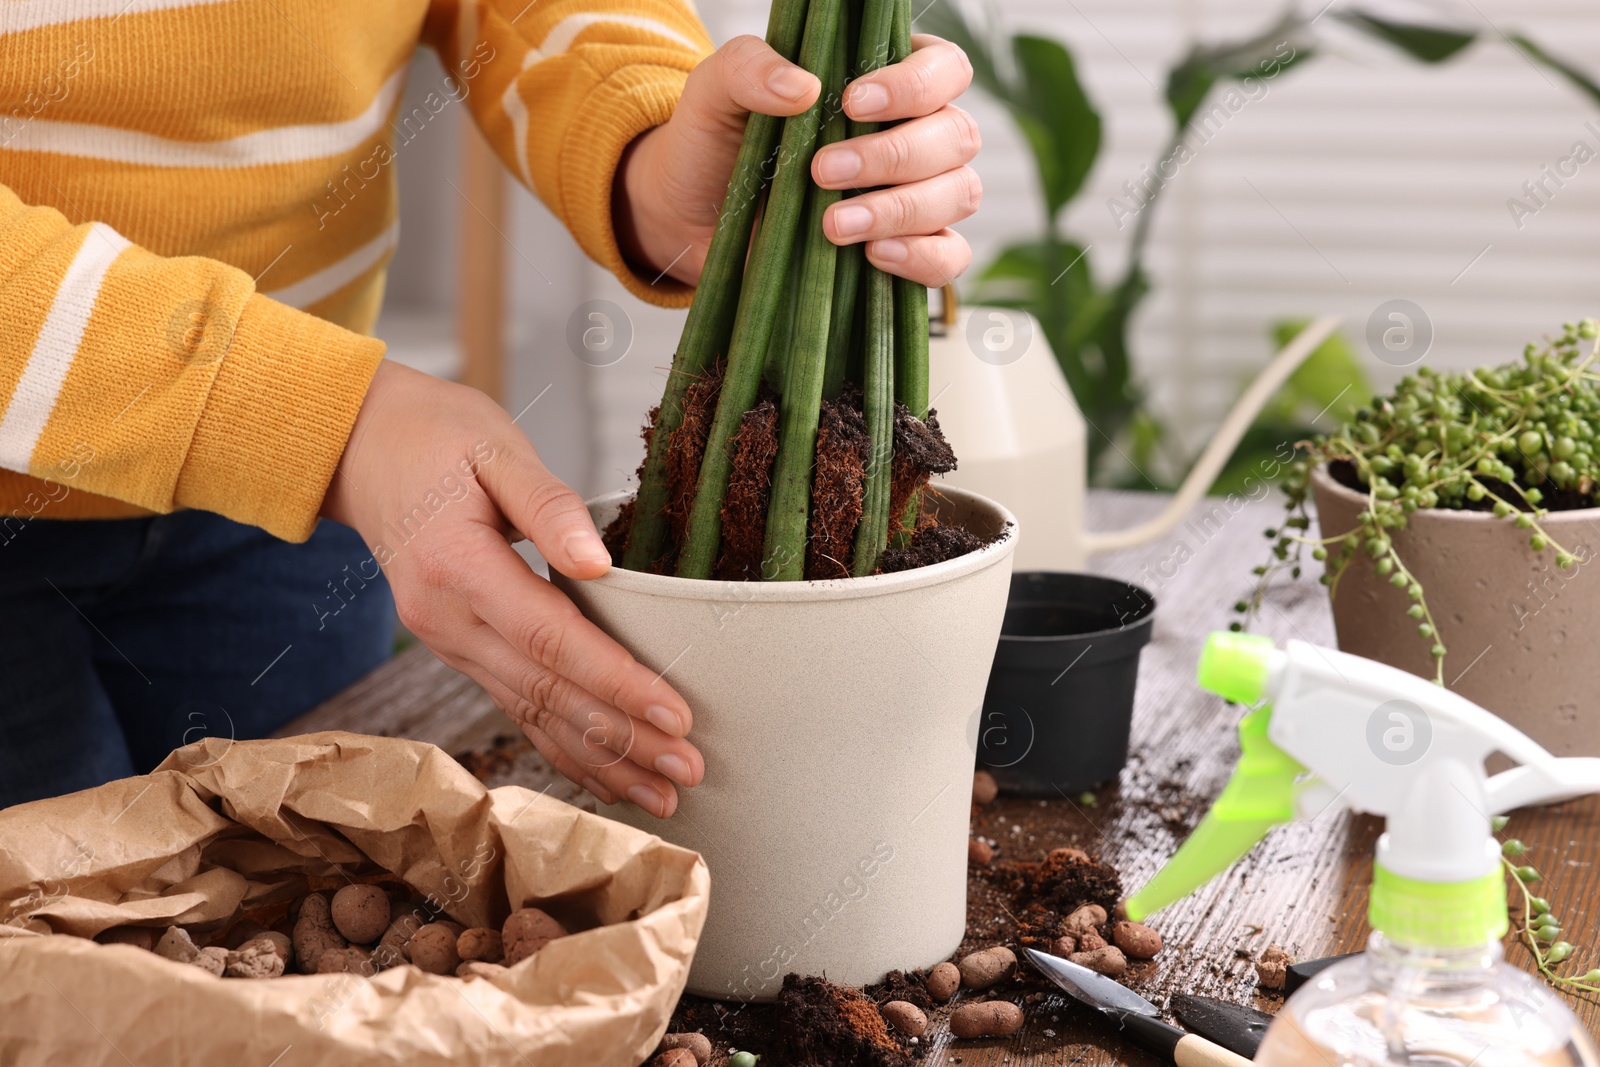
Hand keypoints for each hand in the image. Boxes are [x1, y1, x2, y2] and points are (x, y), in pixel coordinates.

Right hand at [321, 361, 702, 816]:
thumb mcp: (494, 445)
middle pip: (546, 693)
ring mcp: (448, 642)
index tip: (674, 714)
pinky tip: (609, 778)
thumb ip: (547, 505)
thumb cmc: (433, 436)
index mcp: (456, 566)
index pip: (550, 639)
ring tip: (665, 795)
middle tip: (689, 772)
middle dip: (622, 739)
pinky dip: (564, 748)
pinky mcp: (459, 649)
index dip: (615, 681)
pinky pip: (516, 709)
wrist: (356, 447)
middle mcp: (447, 620)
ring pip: (532, 715)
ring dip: (601, 759)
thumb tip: (599, 562)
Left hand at [616, 32, 979, 288]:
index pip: (943, 68)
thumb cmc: (715, 144)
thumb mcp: (715, 91)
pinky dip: (921, 258)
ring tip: (833, 224)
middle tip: (823, 171)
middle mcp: (915, 136)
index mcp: (886, 82)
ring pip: (959, 194)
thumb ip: (749, 67)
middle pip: (957, 135)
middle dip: (894, 155)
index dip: (915, 84)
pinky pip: (948, 258)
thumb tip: (803, 87)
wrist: (690, 217)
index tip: (851, 103)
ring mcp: (918, 197)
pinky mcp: (907, 254)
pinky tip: (872, 254)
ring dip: (901, 209)